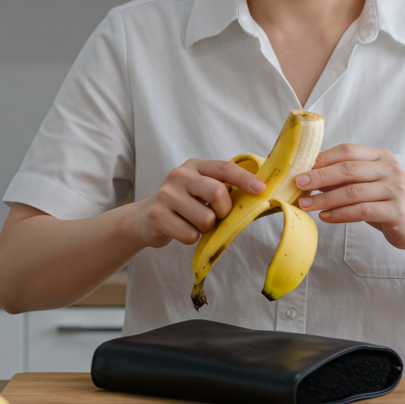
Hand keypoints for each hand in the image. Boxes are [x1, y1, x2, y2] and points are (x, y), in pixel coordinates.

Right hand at [131, 159, 265, 247]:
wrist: (144, 219)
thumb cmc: (182, 205)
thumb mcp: (199, 188)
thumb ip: (221, 187)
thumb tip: (257, 195)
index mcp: (194, 166)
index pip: (224, 168)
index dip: (245, 179)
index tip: (261, 190)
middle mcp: (179, 175)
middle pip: (218, 194)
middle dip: (224, 212)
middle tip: (216, 216)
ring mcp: (166, 195)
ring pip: (206, 219)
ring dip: (206, 228)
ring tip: (194, 223)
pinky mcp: (157, 216)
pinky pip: (190, 235)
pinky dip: (191, 238)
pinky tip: (180, 229)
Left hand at [294, 144, 404, 250]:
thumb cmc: (384, 202)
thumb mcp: (365, 184)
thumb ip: (344, 178)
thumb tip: (307, 176)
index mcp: (381, 156)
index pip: (348, 151)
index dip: (322, 158)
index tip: (300, 168)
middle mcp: (390, 168)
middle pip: (349, 169)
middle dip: (320, 176)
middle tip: (298, 184)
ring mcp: (396, 189)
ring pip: (353, 192)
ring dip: (325, 199)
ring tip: (305, 205)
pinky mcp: (397, 211)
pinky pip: (362, 211)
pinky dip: (340, 214)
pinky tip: (325, 217)